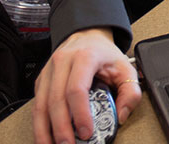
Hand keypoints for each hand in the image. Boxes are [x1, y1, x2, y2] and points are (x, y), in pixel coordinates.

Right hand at [32, 27, 141, 143]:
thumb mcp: (126, 67)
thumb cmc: (104, 53)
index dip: (80, 114)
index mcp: (84, 57)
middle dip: (61, 128)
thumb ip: (131, 91)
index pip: (77, 89)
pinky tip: (46, 137)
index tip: (86, 132)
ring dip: (45, 130)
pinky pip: (37, 105)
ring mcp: (48, 71)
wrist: (88, 36)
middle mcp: (62, 62)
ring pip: (40, 105)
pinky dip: (40, 124)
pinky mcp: (41, 80)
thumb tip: (121, 115)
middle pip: (56, 100)